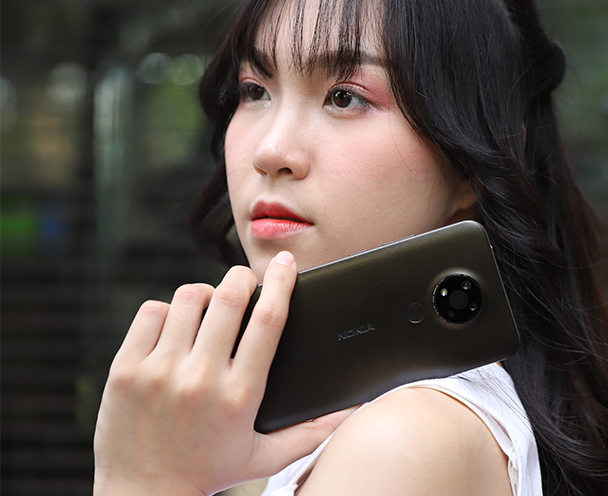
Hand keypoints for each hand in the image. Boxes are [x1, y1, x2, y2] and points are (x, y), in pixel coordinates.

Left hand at [93, 251, 350, 495]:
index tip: (286, 263)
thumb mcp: (266, 458)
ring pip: (189, 297)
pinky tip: (175, 328)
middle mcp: (201, 379)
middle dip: (243, 278)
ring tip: (208, 309)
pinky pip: (151, 313)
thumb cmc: (208, 474)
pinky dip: (167, 311)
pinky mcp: (126, 370)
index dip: (282, 282)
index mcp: (240, 395)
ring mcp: (159, 372)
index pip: (269, 320)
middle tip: (246, 281)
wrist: (143, 495)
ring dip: (205, 294)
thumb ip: (312, 432)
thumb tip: (354, 411)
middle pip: (230, 296)